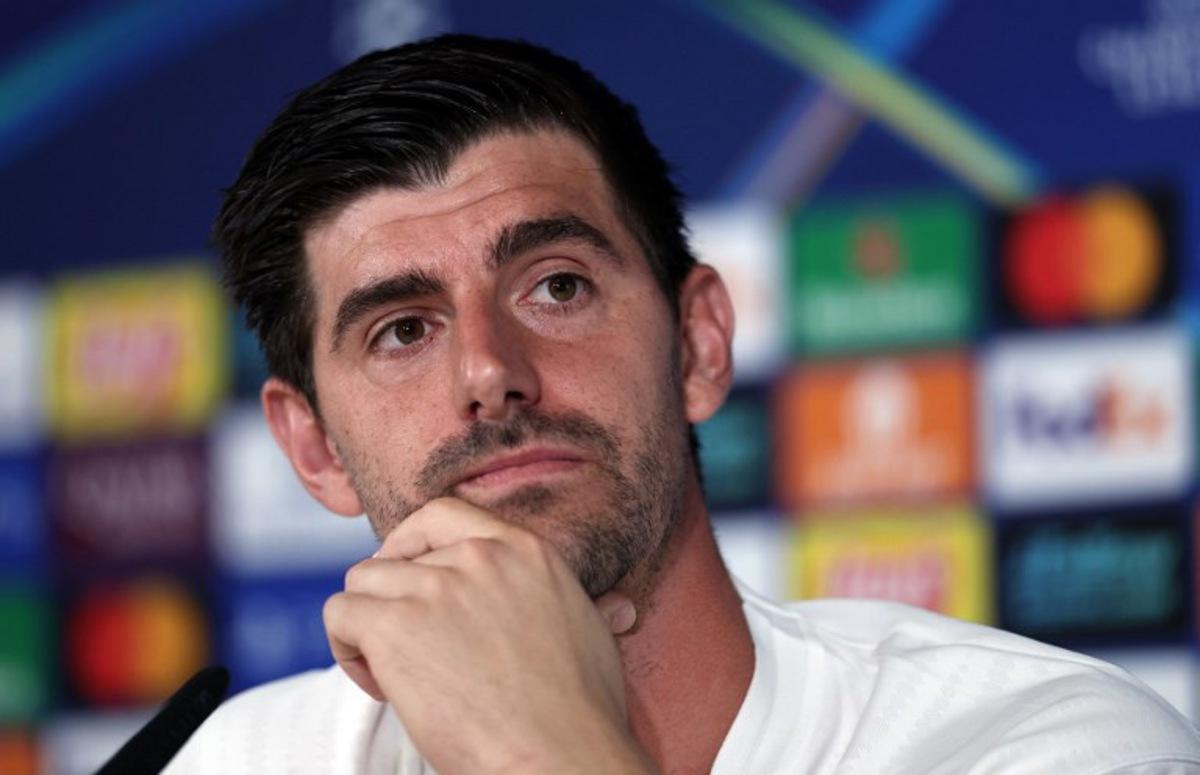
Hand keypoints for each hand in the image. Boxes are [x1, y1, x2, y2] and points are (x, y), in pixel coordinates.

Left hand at [323, 497, 653, 773]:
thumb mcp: (592, 633)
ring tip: (394, 673)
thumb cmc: (581, 714)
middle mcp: (479, 557)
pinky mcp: (397, 626)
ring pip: (362, 582)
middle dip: (392, 596)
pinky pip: (340, 614)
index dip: (412, 543)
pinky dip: (347, 649)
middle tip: (406, 644)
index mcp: (525, 551)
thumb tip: (621, 606)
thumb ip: (586, 604)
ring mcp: (435, 587)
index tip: (408, 578)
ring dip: (368, 625)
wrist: (560, 757)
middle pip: (396, 554)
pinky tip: (382, 686)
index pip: (443, 514)